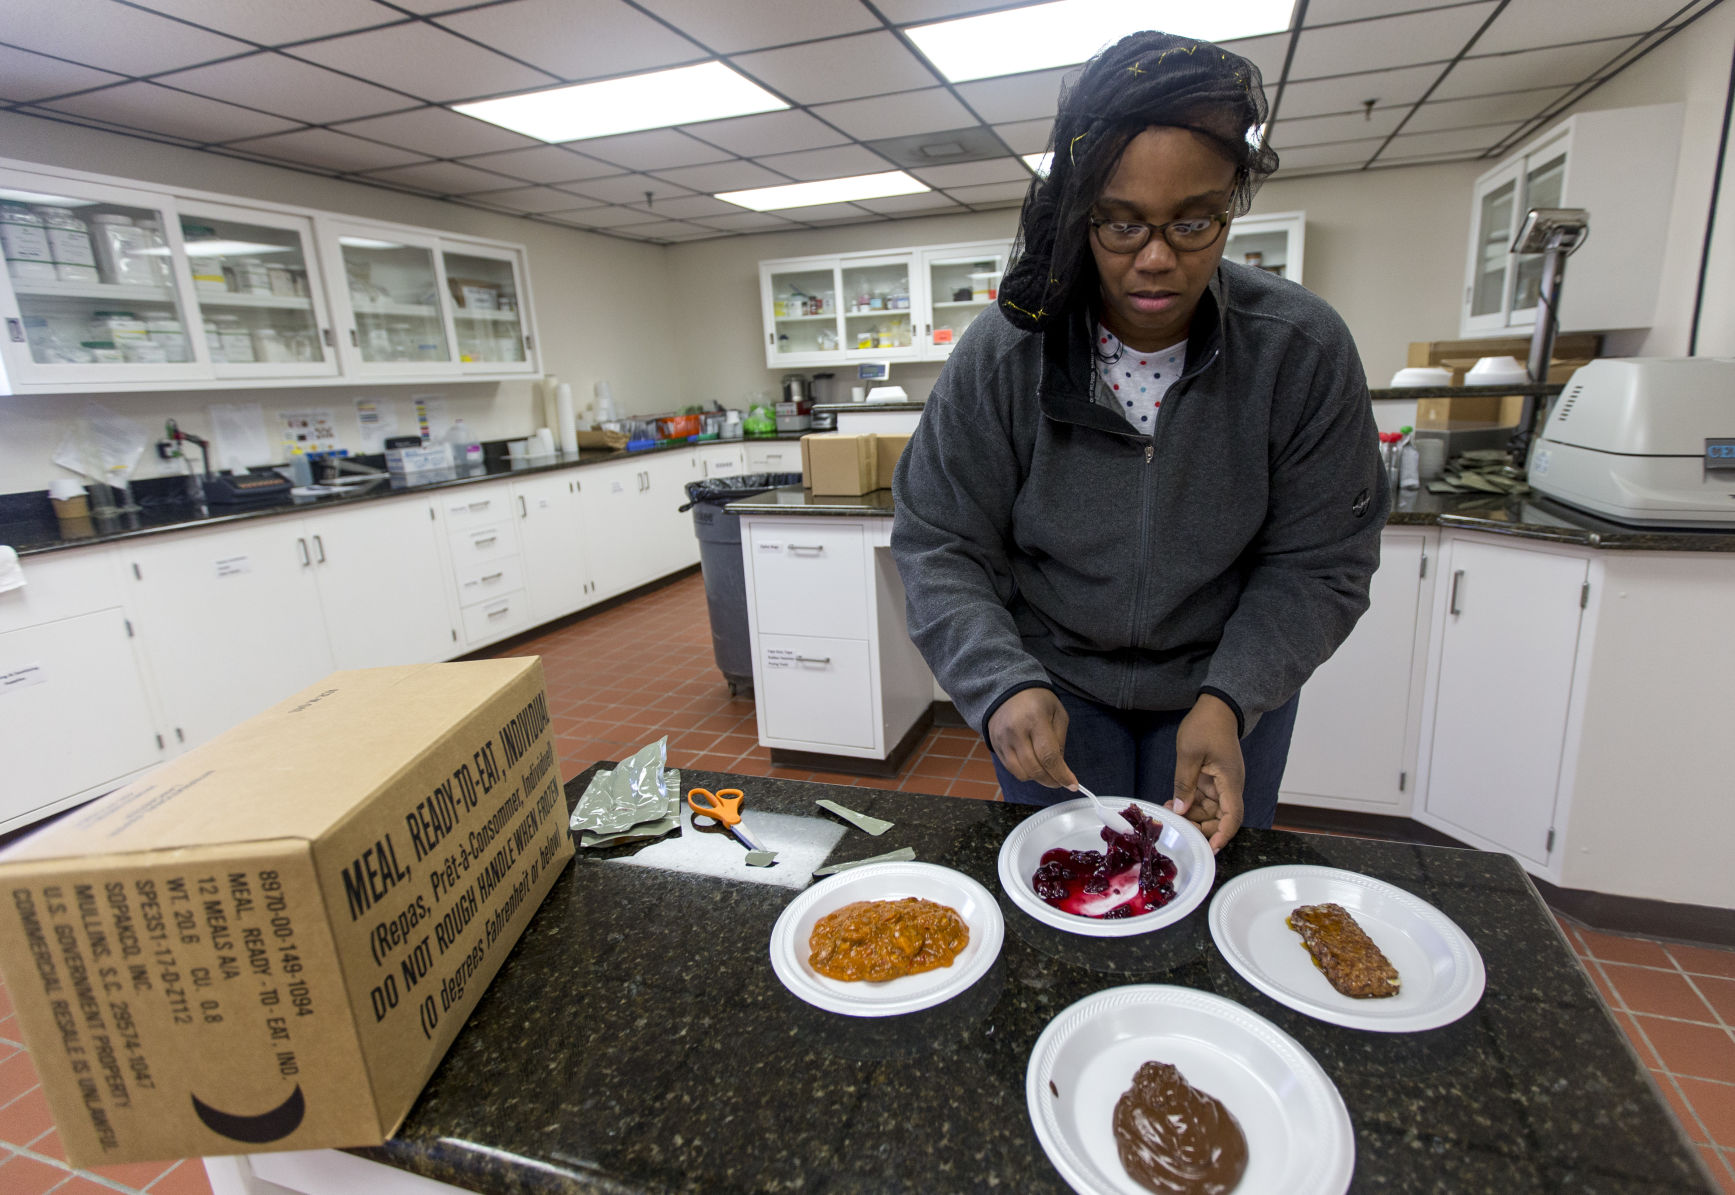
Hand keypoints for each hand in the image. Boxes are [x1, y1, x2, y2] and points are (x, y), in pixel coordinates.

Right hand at [987, 689, 1076, 789]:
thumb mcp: (1058, 713)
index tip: (1073, 785)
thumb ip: (1060, 740)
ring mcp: (1002, 740)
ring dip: (1037, 778)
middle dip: (1051, 781)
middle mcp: (1016, 731)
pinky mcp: (994, 745)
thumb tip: (1060, 766)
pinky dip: (1024, 772)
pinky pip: (1011, 769)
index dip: (1061, 774)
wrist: (1007, 690)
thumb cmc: (1038, 700)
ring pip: (1021, 773)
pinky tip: (1032, 765)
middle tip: (1060, 781)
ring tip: (1046, 773)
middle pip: (1035, 769)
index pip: (1049, 756)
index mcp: (1035, 720)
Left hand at [1169, 694, 1245, 852]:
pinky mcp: (1214, 779)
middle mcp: (1230, 786)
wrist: (1217, 708)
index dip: (1223, 834)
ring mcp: (1222, 783)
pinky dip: (1191, 804)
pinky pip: (1205, 799)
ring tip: (1170, 811)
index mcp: (1230, 781)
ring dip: (1193, 815)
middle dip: (1201, 826)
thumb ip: (1185, 783)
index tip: (1211, 847)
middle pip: (1221, 817)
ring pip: (1211, 810)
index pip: (1233, 816)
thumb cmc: (1206, 726)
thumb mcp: (1189, 754)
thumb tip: (1181, 809)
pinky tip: (1174, 803)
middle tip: (1178, 827)